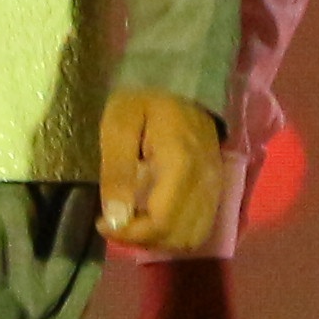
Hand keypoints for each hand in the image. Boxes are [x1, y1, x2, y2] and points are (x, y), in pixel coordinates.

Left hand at [97, 90, 224, 252]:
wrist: (185, 77)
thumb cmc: (145, 97)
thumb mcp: (119, 125)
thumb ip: (117, 172)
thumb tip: (115, 219)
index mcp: (180, 166)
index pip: (161, 223)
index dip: (129, 234)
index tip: (102, 222)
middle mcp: (205, 182)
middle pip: (178, 237)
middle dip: (142, 240)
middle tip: (116, 223)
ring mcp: (215, 186)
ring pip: (192, 237)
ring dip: (160, 240)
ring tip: (134, 222)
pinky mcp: (216, 187)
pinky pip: (201, 226)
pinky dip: (176, 233)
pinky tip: (154, 218)